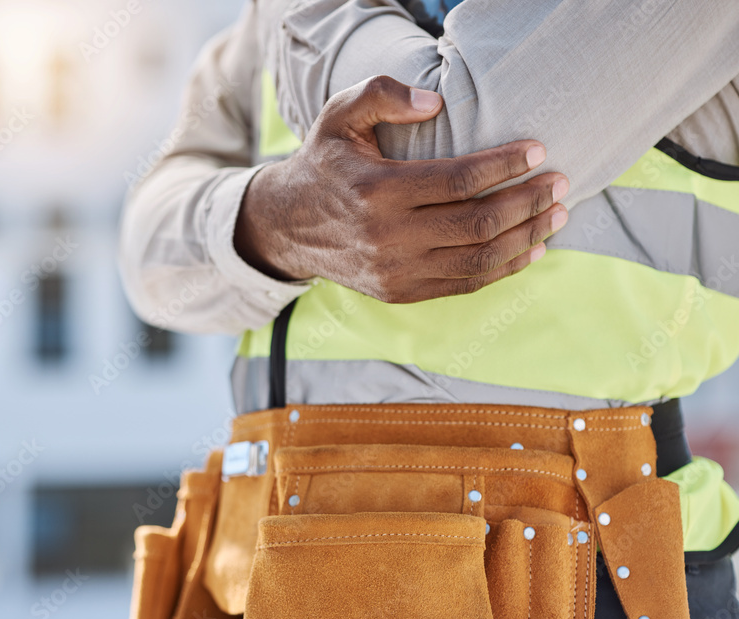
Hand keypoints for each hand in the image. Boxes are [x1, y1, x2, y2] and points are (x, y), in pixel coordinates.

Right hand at [234, 75, 569, 302]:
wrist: (289, 227)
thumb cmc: (325, 165)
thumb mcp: (339, 118)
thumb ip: (382, 95)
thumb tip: (436, 103)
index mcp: (377, 192)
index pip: (459, 181)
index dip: (505, 166)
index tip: (537, 151)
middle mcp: (388, 237)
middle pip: (478, 224)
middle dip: (529, 202)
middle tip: (560, 183)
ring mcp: (396, 271)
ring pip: (479, 260)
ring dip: (527, 238)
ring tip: (557, 214)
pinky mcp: (401, 292)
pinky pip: (465, 284)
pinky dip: (504, 268)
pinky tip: (530, 249)